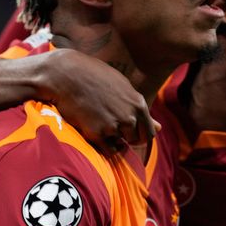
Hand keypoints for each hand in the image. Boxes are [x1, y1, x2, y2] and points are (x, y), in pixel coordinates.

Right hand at [24, 49, 160, 152]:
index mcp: (138, 103)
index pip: (149, 132)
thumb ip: (140, 109)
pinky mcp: (96, 133)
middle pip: (135, 140)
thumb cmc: (94, 77)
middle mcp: (129, 116)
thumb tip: (160, 128)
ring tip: (98, 120)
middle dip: (125, 136)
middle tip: (108, 122)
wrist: (66, 75)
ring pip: (120, 144)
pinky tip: (93, 129)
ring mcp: (113, 125)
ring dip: (111, 138)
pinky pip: (107, 150)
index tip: (129, 132)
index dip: (140, 135)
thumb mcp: (122, 88)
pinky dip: (102, 145)